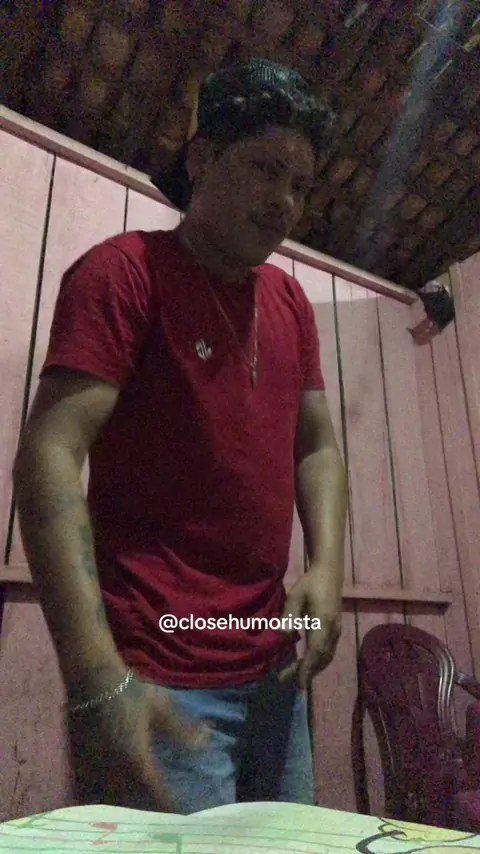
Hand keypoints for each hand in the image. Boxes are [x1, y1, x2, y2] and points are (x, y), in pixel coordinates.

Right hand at [67, 666, 209, 810]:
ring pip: (112, 803)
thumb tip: (207, 741)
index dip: (169, 807)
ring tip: (143, 817)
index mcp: (135, 758)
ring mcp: (93, 771)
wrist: (91, 677)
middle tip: (164, 819)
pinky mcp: (80, 767)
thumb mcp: (160, 706)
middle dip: (149, 814)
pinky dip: (107, 802)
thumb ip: (182, 728)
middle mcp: (112, 771)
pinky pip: (93, 794)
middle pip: (133, 806)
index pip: (155, 793)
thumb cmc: (127, 690)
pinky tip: (116, 805)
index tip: (183, 816)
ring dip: (128, 812)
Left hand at [278, 565, 341, 688]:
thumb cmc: (310, 583)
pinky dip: (317, 661)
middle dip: (306, 673)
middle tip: (286, 681)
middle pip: (322, 659)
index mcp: (323, 622)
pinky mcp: (335, 630)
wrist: (330, 573)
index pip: (316, 651)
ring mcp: (336, 631)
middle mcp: (333, 630)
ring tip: (295, 676)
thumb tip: (283, 636)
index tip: (298, 684)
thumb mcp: (295, 596)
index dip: (307, 669)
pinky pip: (328, 652)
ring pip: (326, 657)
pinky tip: (306, 663)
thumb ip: (289, 616)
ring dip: (312, 669)